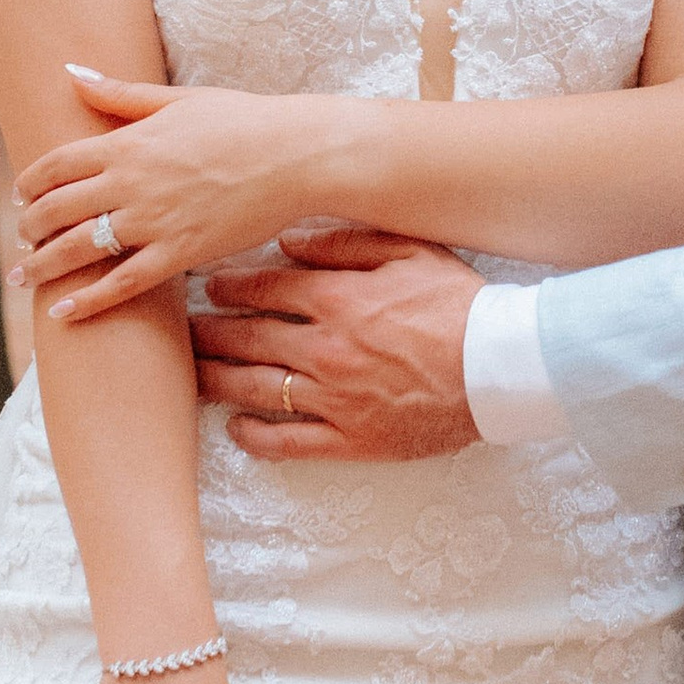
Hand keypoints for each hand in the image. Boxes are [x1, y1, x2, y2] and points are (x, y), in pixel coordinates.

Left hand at [14, 68, 321, 317]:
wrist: (295, 155)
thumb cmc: (242, 121)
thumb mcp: (177, 100)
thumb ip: (120, 94)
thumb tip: (71, 73)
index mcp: (127, 143)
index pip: (56, 165)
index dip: (30, 184)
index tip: (21, 198)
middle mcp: (130, 183)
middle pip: (57, 209)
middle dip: (30, 228)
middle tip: (22, 241)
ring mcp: (152, 220)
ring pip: (78, 249)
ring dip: (42, 266)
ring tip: (23, 278)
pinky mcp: (179, 252)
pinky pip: (122, 283)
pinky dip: (88, 301)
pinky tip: (63, 315)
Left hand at [191, 229, 481, 461]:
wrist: (502, 367)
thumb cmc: (461, 304)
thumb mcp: (410, 251)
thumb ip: (345, 242)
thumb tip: (289, 241)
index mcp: (338, 299)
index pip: (263, 290)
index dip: (229, 286)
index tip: (209, 286)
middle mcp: (325, 350)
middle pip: (247, 339)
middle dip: (208, 333)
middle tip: (182, 331)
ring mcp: (335, 399)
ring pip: (255, 389)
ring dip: (215, 380)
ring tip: (191, 375)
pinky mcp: (352, 439)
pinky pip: (290, 442)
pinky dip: (256, 437)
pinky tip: (235, 429)